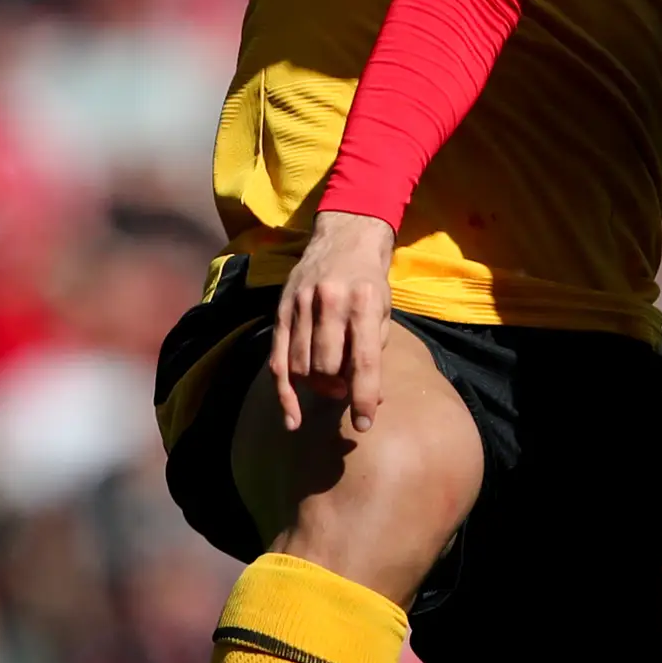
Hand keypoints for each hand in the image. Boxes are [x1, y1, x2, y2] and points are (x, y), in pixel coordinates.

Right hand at [271, 211, 397, 438]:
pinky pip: (278, 361)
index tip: (365, 424)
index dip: (363, 397)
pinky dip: (284, 394)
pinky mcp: (281, 311)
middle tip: (346, 390)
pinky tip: (292, 417)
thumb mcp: (383, 311)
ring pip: (301, 367)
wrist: (344, 238)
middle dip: (338, 389)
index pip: (363, 361)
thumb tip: (371, 399)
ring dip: (316, 386)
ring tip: (330, 382)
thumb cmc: (369, 281)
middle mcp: (329, 302)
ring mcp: (300, 306)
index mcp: (363, 302)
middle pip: (326, 367)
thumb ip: (374, 350)